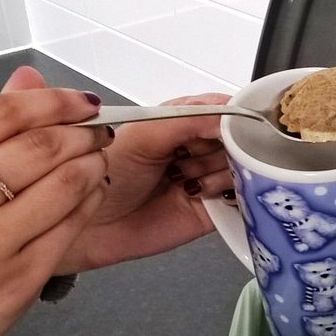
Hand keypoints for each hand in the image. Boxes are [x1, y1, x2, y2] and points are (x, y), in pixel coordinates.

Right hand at [0, 68, 110, 335]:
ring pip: (65, 184)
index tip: (79, 100)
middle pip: (39, 147)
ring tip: (97, 158)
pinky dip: (91, 200)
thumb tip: (31, 83)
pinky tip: (92, 191)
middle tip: (96, 129)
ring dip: (94, 163)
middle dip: (81, 132)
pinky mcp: (19, 278)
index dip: (52, 100)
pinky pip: (71, 226)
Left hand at [0, 70, 233, 274]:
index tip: (224, 124)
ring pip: (242, 164)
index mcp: (179, 122)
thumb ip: (184, 119)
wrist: (92, 227)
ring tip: (185, 181)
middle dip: (219, 145)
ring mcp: (208, 177)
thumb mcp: (142, 136)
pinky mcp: (213, 208)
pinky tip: (202, 194)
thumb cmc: (105, 176)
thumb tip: (227, 114)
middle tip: (189, 157)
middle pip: (237, 136)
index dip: (228, 114)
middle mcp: (197, 147)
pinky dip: (230, 192)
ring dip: (217, 169)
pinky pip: (243, 196)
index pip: (221, 108)